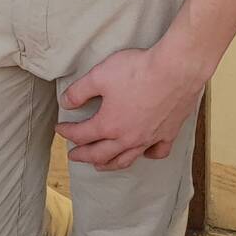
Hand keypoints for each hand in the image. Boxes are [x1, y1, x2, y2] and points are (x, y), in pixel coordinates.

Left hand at [56, 43, 205, 171]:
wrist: (176, 70)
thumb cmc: (138, 70)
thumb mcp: (99, 75)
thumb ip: (79, 91)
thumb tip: (65, 103)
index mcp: (108, 124)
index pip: (82, 134)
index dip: (67, 132)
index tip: (60, 128)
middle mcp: (127, 137)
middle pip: (100, 153)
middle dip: (84, 155)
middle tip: (73, 156)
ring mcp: (148, 138)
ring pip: (125, 159)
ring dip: (109, 164)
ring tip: (100, 166)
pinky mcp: (168, 133)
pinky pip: (156, 152)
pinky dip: (148, 156)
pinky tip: (144, 153)